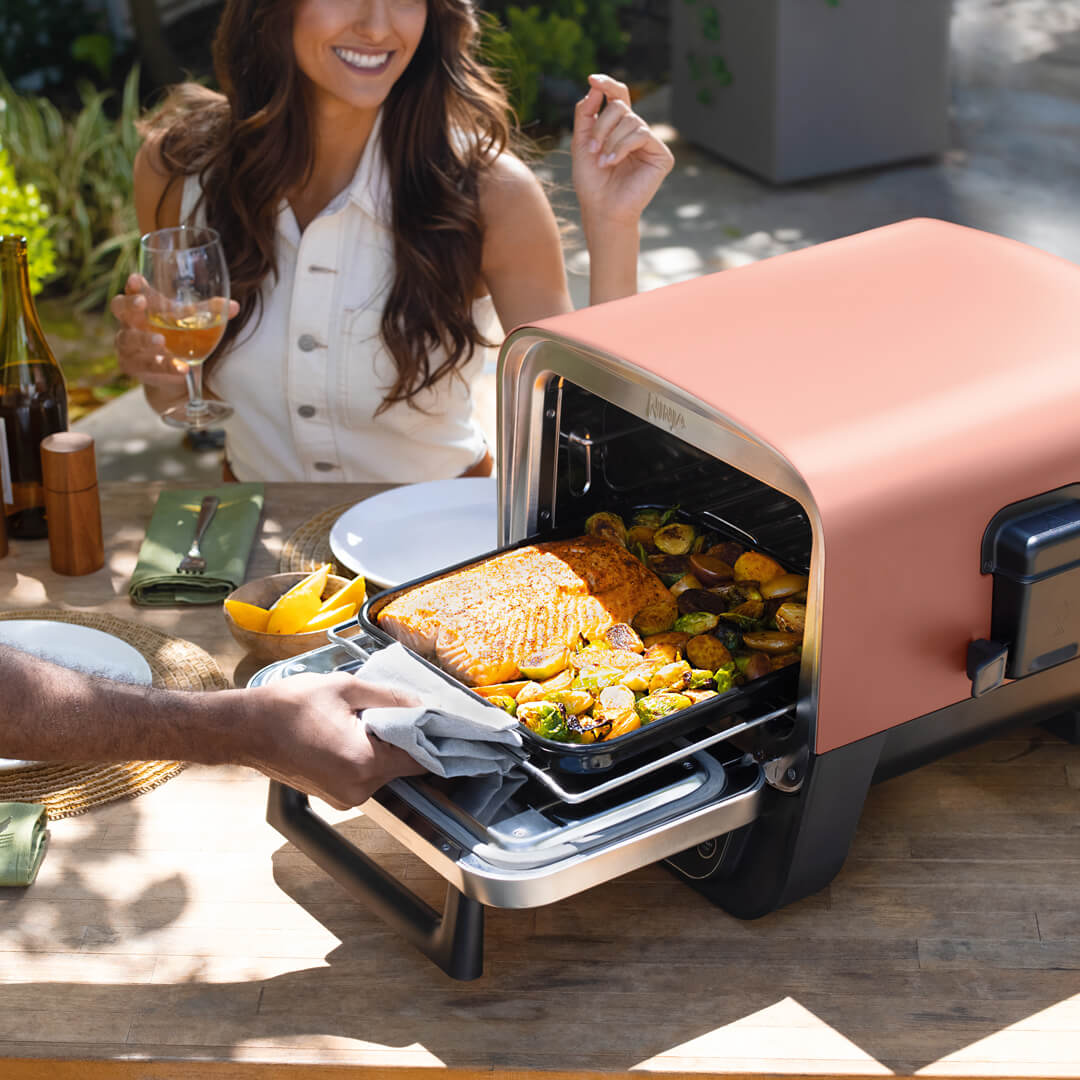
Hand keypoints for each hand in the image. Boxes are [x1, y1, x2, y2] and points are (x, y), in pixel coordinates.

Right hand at [110, 273, 238, 388]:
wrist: (176, 370)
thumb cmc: (179, 335)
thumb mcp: (192, 321)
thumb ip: (209, 312)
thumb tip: (233, 306)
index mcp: (142, 304)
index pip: (132, 290)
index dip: (133, 285)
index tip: (136, 279)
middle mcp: (129, 322)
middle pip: (119, 308)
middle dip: (129, 305)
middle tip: (142, 304)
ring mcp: (128, 344)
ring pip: (129, 339)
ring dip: (145, 340)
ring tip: (161, 341)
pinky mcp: (133, 366)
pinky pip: (147, 365)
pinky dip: (165, 366)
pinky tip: (181, 368)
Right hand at [241, 673, 426, 809]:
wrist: (245, 728)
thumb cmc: (288, 706)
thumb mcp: (346, 688)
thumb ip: (390, 697)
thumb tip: (422, 704)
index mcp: (364, 763)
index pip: (420, 758)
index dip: (431, 736)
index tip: (437, 719)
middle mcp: (358, 789)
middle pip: (402, 764)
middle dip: (402, 736)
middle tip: (391, 709)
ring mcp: (345, 798)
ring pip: (383, 770)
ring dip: (381, 745)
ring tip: (361, 719)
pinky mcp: (334, 797)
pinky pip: (363, 774)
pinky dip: (364, 755)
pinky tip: (349, 732)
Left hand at [572, 74, 674, 228]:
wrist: (601, 209)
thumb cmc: (591, 182)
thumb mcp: (581, 143)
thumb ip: (586, 114)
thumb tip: (595, 86)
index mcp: (619, 128)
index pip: (618, 96)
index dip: (607, 84)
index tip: (592, 79)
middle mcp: (636, 132)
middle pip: (620, 106)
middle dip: (601, 125)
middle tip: (592, 148)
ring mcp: (650, 143)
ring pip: (630, 120)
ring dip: (610, 140)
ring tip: (603, 161)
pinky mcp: (661, 155)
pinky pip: (641, 134)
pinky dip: (623, 146)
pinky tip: (613, 162)